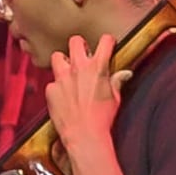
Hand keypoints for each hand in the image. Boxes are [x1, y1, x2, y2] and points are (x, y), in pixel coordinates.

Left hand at [46, 32, 123, 156]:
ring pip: (57, 56)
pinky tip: (64, 96)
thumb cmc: (103, 117)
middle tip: (84, 54)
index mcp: (98, 67)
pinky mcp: (50, 88)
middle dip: (80, 45)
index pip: (104, 41)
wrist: (83, 134)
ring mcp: (61, 77)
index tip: (107, 44)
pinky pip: (52, 81)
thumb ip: (116, 81)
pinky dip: (58, 86)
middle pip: (75, 41)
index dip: (107, 41)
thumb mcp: (115, 98)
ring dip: (63, 61)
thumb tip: (125, 73)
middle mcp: (78, 68)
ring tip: (69, 72)